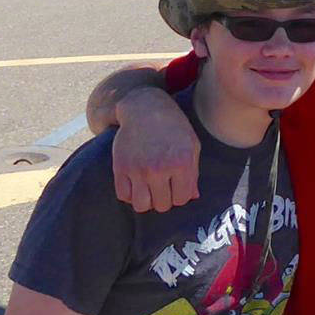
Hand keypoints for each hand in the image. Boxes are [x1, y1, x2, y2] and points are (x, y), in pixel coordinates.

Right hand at [109, 87, 199, 212]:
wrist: (145, 108)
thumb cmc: (173, 127)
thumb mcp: (191, 145)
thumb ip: (193, 173)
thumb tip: (193, 197)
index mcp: (181, 163)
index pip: (182, 199)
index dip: (180, 194)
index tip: (177, 185)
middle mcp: (159, 168)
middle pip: (162, 205)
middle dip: (164, 198)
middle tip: (163, 185)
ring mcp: (138, 169)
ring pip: (141, 206)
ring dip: (147, 201)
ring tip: (150, 188)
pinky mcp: (121, 167)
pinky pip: (123, 195)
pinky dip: (130, 194)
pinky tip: (136, 183)